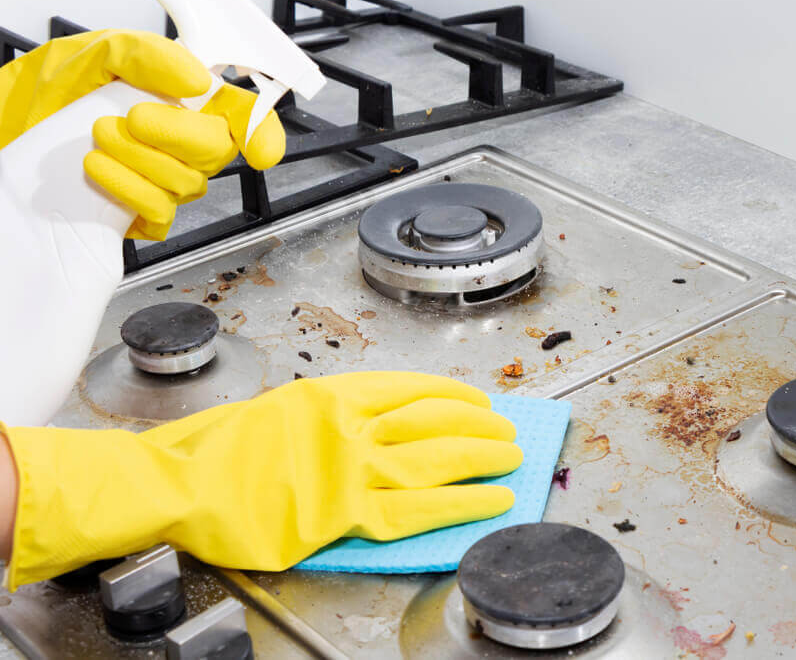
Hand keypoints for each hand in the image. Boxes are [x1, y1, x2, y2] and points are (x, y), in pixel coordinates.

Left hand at [0, 29, 285, 239]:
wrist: (6, 135)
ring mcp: (162, 182)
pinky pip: (158, 213)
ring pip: (186, 182)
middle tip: (133, 117)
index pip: (241, 115)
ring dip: (138, 158)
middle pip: (218, 149)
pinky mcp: (139, 216)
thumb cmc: (44, 97)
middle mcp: (179, 143)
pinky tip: (96, 169)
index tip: (262, 150)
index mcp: (180, 99)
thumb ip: (143, 56)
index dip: (262, 132)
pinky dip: (127, 189)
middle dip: (178, 135)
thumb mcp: (89, 56)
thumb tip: (197, 79)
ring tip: (96, 135)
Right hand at [0, 373, 522, 588]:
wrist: (178, 482)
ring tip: (512, 457)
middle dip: (479, 424)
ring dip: (482, 456)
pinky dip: (459, 504)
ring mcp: (351, 468)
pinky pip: (418, 509)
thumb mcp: (281, 410)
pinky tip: (489, 502)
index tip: (476, 400)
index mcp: (333, 394)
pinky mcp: (345, 514)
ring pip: (437, 458)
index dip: (453, 394)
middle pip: (435, 419)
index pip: (411, 387)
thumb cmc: (217, 449)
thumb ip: (332, 415)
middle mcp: (350, 424)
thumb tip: (377, 424)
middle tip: (507, 428)